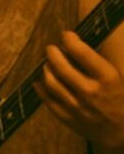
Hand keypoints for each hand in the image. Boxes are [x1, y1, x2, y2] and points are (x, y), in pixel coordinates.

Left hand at [37, 30, 123, 148]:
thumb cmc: (123, 100)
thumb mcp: (119, 78)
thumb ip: (98, 65)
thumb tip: (76, 47)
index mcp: (108, 78)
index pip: (82, 53)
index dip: (70, 40)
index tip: (66, 35)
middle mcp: (90, 91)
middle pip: (61, 66)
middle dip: (52, 52)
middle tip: (51, 48)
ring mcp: (77, 106)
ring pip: (50, 82)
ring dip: (45, 68)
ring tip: (47, 63)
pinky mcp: (67, 117)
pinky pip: (47, 100)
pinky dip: (40, 88)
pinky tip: (39, 81)